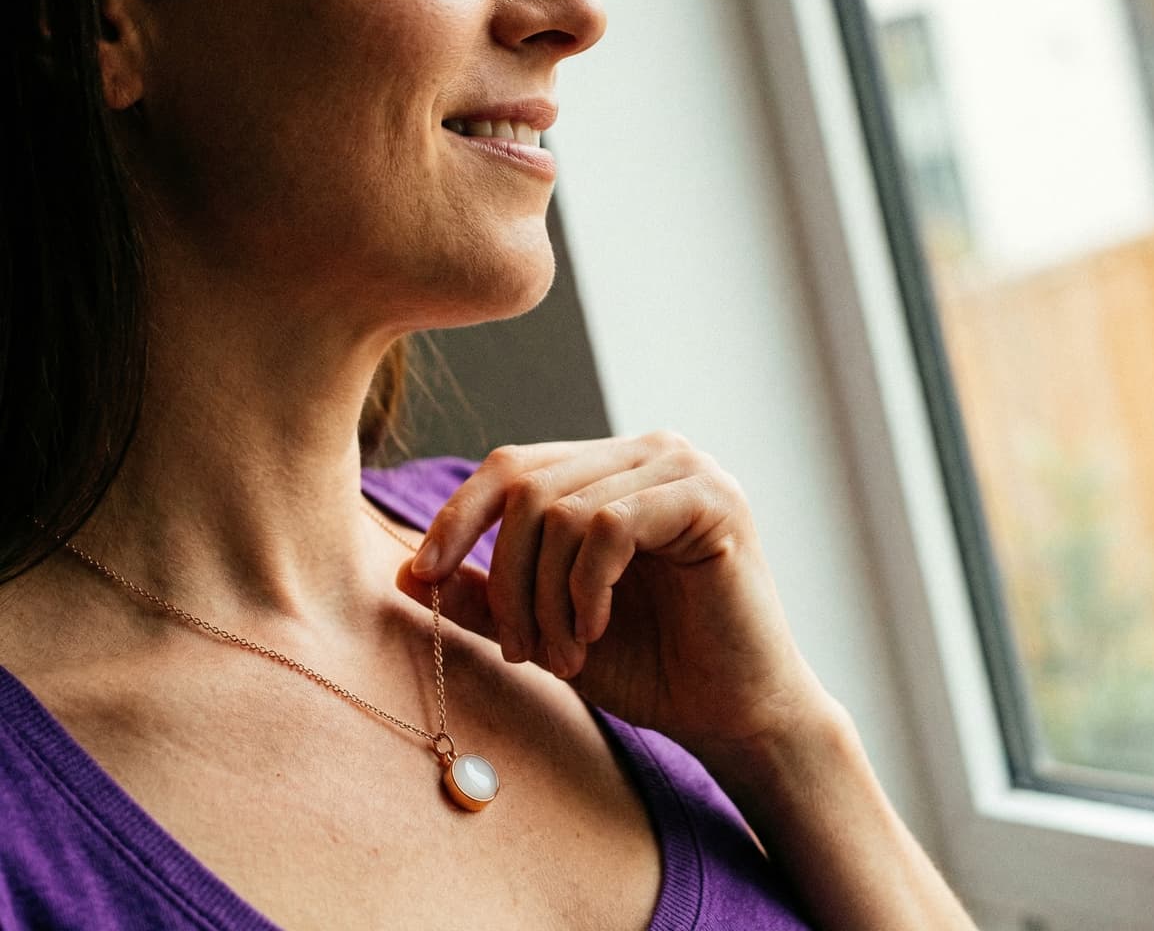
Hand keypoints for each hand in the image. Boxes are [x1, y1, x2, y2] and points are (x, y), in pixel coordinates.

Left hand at [397, 433, 836, 756]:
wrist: (735, 716)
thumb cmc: (649, 666)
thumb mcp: (548, 627)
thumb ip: (487, 595)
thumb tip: (404, 571)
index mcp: (610, 469)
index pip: (512, 466)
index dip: (458, 517)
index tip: (423, 576)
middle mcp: (647, 452)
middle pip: (528, 488)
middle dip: (507, 579)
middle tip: (520, 650)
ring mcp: (683, 467)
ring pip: (563, 509)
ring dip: (546, 598)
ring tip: (565, 654)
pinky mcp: (711, 498)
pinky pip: (608, 525)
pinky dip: (586, 588)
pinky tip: (597, 629)